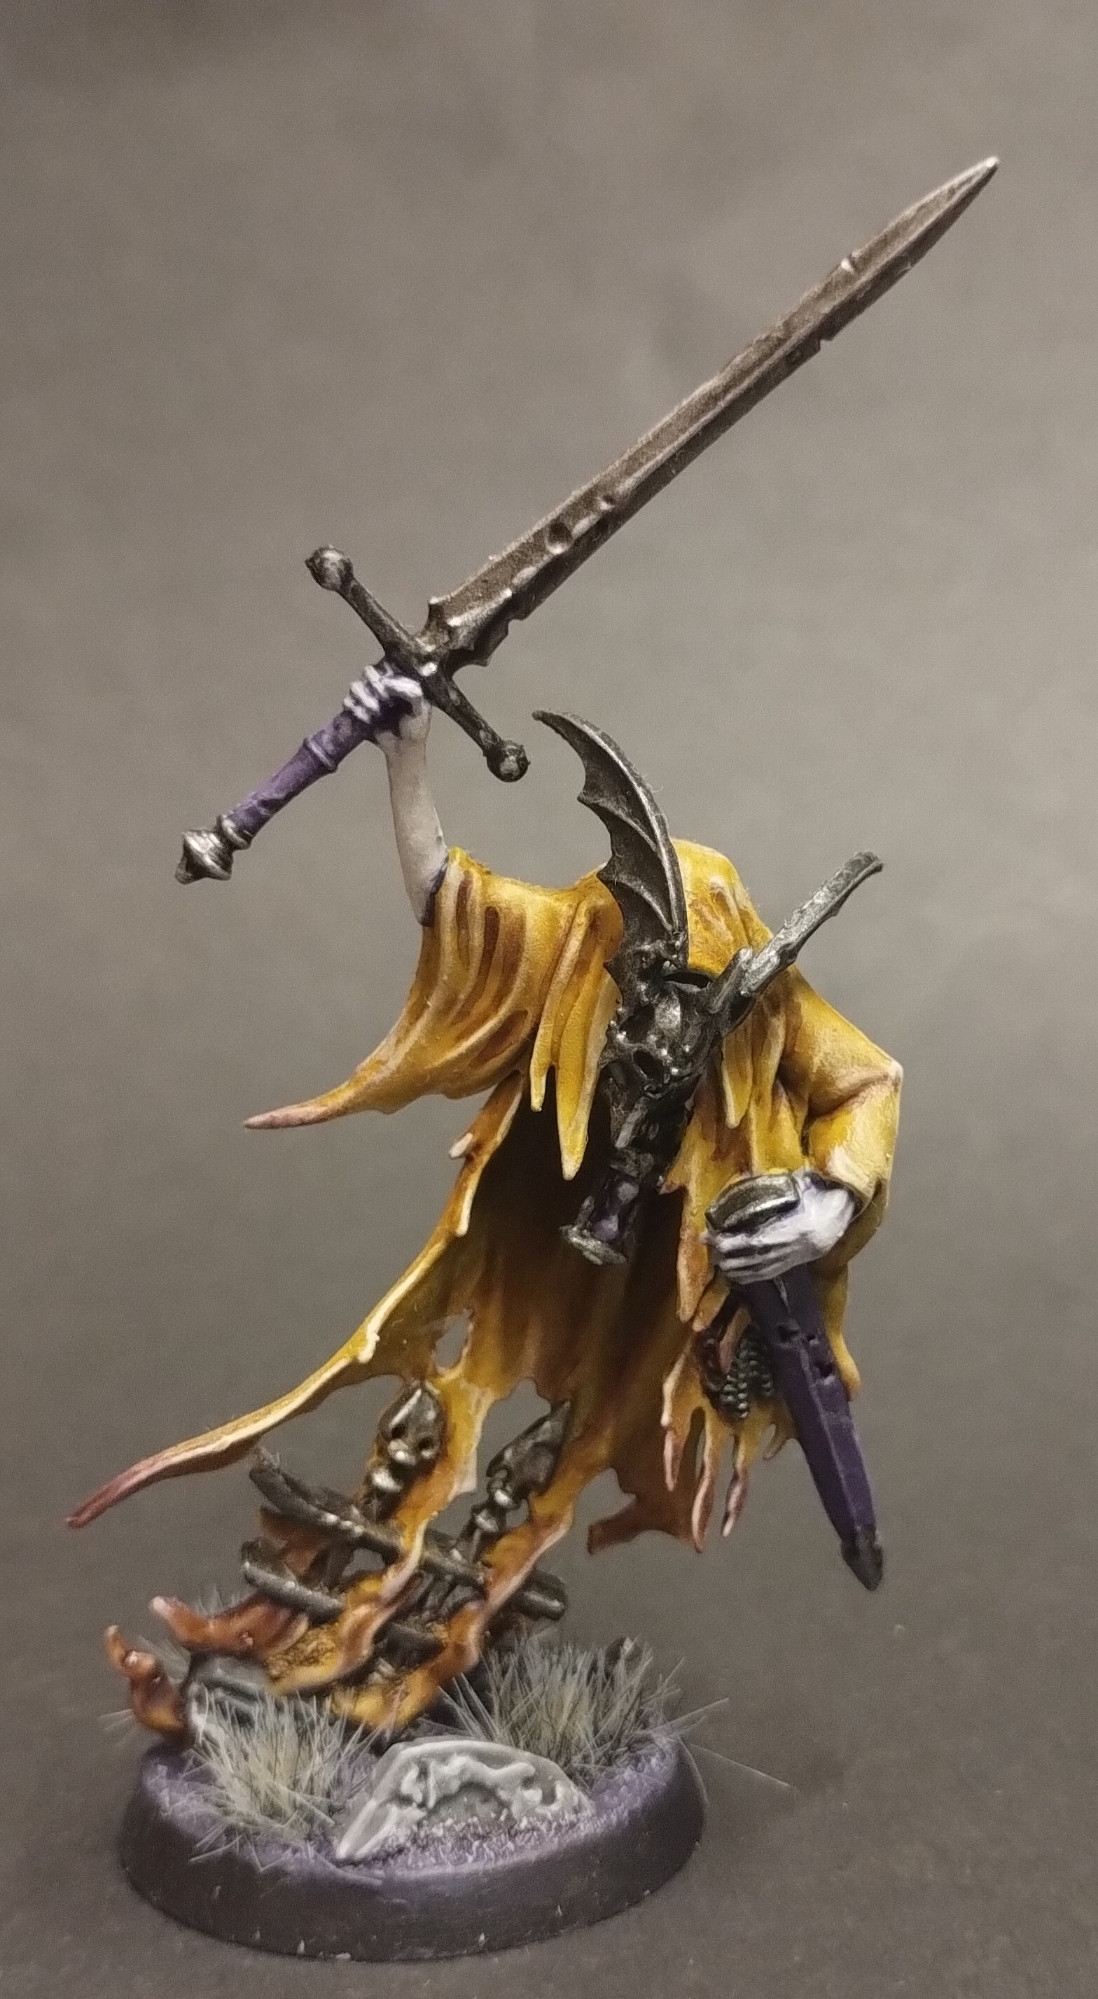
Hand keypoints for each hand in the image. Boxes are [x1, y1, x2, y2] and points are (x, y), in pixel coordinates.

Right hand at [344, 664, 430, 748]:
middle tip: (384, 700)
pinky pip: (347, 702)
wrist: (404, 749)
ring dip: (363, 698)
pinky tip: (367, 719)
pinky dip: (355, 710)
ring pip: (355, 685)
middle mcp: (381, 684)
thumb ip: (411, 691)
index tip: (391, 685)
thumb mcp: (421, 709)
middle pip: (368, 671)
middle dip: (374, 685)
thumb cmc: (416, 728)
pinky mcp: (358, 709)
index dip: (387, 672)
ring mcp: (368, 696)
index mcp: (398, 680)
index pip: (387, 663)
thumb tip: (387, 682)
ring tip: (375, 712)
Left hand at [704, 1169, 854, 1283]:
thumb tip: (750, 1177)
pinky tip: (735, 1275)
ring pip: (757, 1268)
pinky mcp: (791, 1265)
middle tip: (709, 1245)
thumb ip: (776, 1187)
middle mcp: (789, 1248)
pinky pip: (767, 1274)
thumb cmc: (817, 1198)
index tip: (711, 1236)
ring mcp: (790, 1258)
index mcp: (791, 1228)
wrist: (838, 1218)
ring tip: (717, 1260)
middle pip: (751, 1257)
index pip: (753, 1240)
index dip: (730, 1241)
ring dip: (734, 1267)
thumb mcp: (799, 1187)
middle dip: (727, 1254)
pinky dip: (749, 1276)